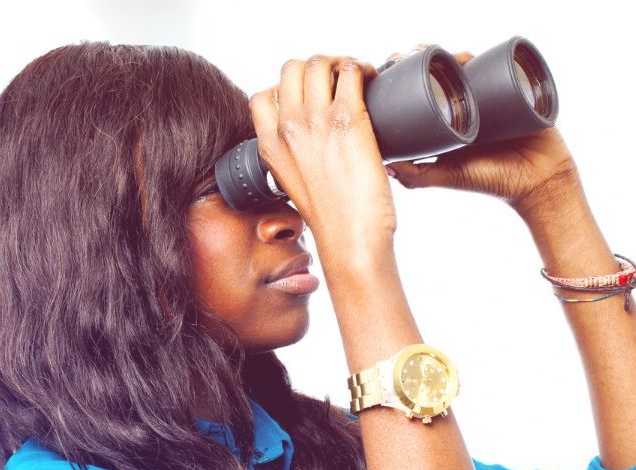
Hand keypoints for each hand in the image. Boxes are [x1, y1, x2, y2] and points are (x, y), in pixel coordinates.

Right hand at [249, 55, 396, 258]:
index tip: (309, 99)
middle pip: (292, 69)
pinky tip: (372, 81)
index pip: (262, 96)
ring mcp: (315, 122)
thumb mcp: (296, 187)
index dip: (286, 89)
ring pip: (319, 63)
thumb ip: (296, 158)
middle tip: (337, 81)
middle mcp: (287, 129)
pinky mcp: (347, 120)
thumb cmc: (333, 221)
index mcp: (269, 147)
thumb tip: (316, 139)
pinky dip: (363, 68)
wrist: (350, 242)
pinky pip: (351, 71)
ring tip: (357, 77)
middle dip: (316, 67)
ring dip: (340, 62)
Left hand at [382, 47, 577, 209]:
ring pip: (468, 66)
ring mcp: (490, 96)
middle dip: (426, 59)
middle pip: (445, 73)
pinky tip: (465, 55)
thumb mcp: (450, 176)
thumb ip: (419, 176)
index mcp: (451, 122)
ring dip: (450, 55)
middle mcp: (469, 106)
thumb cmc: (494, 181)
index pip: (426, 93)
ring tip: (437, 54)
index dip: (408, 77)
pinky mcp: (513, 89)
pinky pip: (497, 66)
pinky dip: (481, 55)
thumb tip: (386, 168)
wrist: (537, 181)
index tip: (391, 67)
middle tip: (411, 55)